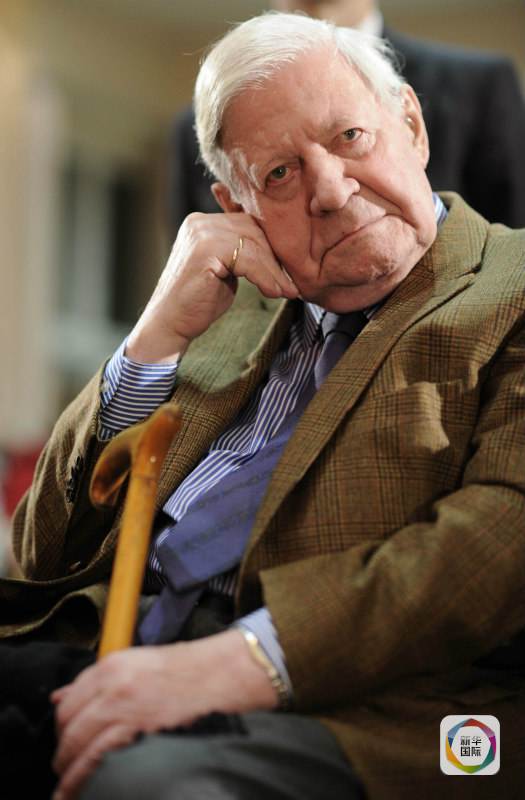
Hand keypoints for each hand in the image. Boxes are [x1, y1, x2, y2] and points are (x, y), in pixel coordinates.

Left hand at [51, 629, 278, 799]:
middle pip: (67, 722)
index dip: (62, 723)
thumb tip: (62, 696)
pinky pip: (94, 758)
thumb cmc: (186, 670)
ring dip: (66, 768)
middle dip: (61, 748)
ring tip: (65, 785)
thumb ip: (99, 680)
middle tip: (64, 763)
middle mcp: (111, 683)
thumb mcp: (138, 663)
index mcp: (111, 665)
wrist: (219, 675)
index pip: (68, 698)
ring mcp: (122, 707)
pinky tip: (74, 790)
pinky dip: (79, 778)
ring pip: (75, 743)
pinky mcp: (135, 729)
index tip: (65, 737)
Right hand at [126, 212, 298, 363]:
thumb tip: (280, 253)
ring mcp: (201, 234)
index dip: (271, 248)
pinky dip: (265, 277)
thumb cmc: (198, 302)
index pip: (248, 224)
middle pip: (253, 231)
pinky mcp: (205, 251)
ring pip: (253, 245)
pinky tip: (273, 292)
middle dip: (275, 258)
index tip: (287, 272)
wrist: (169, 324)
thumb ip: (243, 255)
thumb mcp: (225, 271)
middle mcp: (200, 222)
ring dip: (274, 271)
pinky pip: (247, 259)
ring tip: (286, 291)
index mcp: (203, 223)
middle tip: (291, 283)